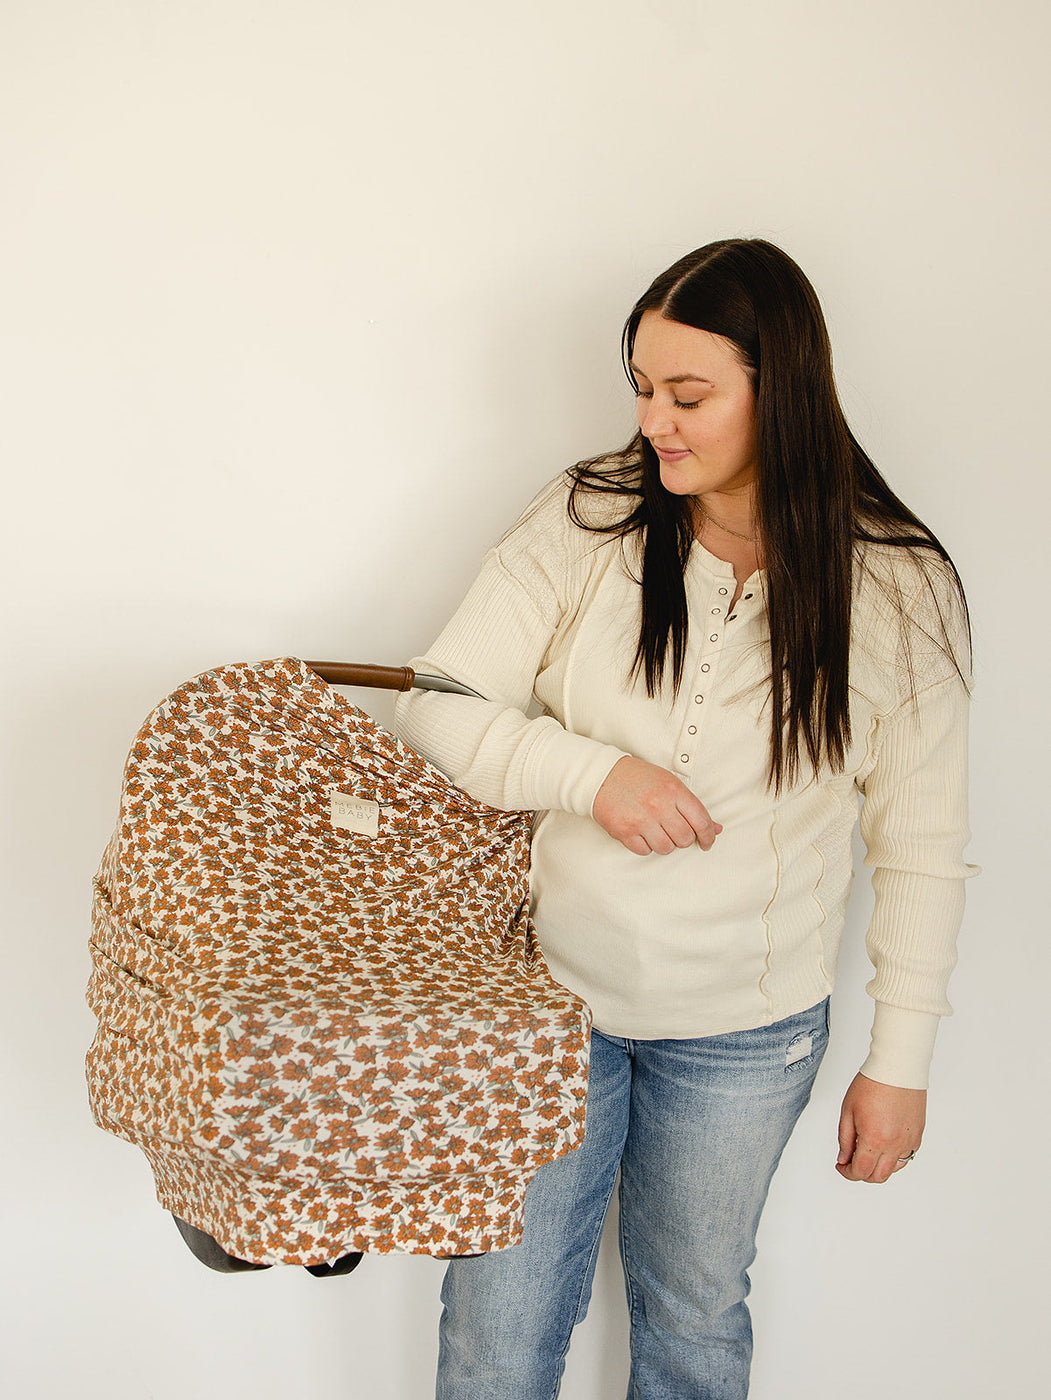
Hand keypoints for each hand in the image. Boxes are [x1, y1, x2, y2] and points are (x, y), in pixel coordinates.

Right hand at [592, 755, 721, 855]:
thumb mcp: (669, 783)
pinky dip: (646, 846)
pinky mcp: (624, 831)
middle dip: (683, 839)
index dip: (708, 836)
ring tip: (656, 830)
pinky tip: (641, 832)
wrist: (602, 776)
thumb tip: (716, 829)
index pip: (701, 821)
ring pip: (666, 848)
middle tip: (675, 831)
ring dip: (664, 843)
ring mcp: (640, 820)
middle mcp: (658, 805)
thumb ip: (692, 807)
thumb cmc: (639, 778)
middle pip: (684, 839)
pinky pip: (645, 851)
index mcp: (673, 790)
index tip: (707, 842)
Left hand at [836, 1072, 925, 1183]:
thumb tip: (844, 1158)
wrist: (897, 1068)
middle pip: (877, 1176)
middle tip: (851, 1162)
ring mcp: (908, 1142)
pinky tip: (883, 1147)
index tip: (841, 1166)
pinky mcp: (917, 1135)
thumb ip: (845, 1139)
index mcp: (874, 1139)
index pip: (860, 1171)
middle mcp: (893, 1145)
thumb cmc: (872, 1084)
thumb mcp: (848, 1111)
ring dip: (878, 1168)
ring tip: (867, 1153)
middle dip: (861, 1174)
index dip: (847, 1173)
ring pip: (893, 1170)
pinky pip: (906, 1157)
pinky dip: (893, 1159)